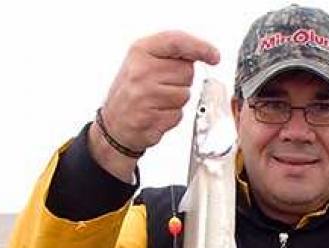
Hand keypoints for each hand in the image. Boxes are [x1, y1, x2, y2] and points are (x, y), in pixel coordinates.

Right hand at [88, 31, 219, 178]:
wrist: (115, 124)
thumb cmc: (133, 92)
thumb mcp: (144, 61)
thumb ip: (170, 54)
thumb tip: (204, 53)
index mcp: (140, 51)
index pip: (177, 41)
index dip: (200, 47)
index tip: (214, 56)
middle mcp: (141, 71)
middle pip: (187, 71)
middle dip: (182, 80)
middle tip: (163, 86)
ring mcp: (144, 95)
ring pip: (185, 94)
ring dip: (177, 101)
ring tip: (158, 101)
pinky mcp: (150, 117)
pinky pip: (178, 114)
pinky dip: (171, 116)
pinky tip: (156, 113)